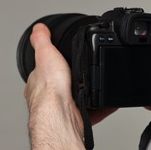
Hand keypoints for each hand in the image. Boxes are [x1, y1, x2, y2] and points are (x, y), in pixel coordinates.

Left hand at [24, 24, 108, 149]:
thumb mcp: (46, 55)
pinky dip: (104, 107)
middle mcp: (50, 99)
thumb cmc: (49, 90)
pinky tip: (111, 102)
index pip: (45, 72)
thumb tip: (39, 29)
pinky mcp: (78, 120)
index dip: (55, 67)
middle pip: (65, 86)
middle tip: (89, 73)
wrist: (60, 116)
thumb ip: (42, 41)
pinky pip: (95, 112)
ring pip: (80, 99)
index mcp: (40, 83)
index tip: (66, 64)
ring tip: (101, 85)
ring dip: (91, 94)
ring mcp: (64, 110)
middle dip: (77, 81)